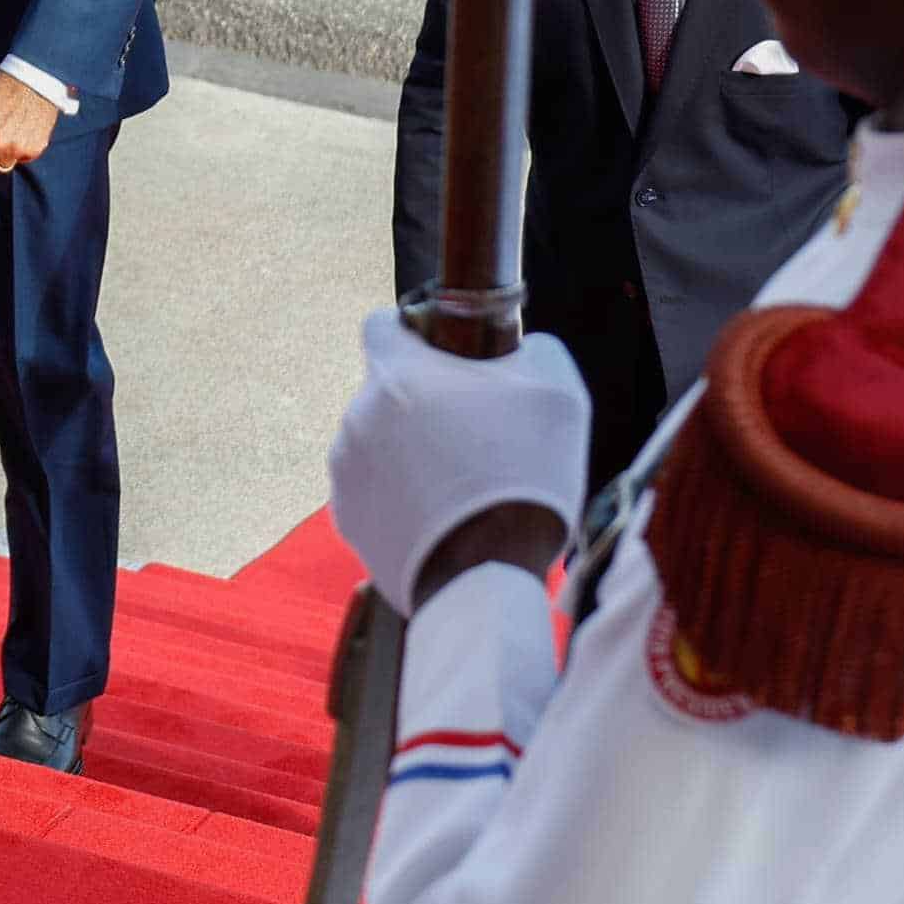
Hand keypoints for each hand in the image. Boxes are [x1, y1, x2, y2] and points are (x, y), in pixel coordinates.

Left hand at [326, 309, 590, 615]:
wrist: (486, 577)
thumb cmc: (525, 478)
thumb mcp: (558, 393)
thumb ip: (532, 351)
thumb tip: (519, 347)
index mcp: (399, 374)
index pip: (382, 325)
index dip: (414, 333)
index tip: (443, 356)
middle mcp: (359, 415)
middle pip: (388, 391)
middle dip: (424, 405)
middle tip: (475, 436)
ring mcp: (346, 468)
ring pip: (378, 442)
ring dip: (410, 453)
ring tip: (462, 487)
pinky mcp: (347, 517)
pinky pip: (373, 490)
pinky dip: (400, 497)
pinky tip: (441, 518)